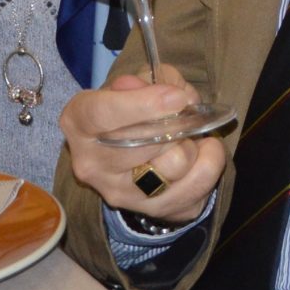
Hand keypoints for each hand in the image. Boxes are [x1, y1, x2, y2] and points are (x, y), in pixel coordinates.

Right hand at [58, 63, 226, 224]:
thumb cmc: (136, 112)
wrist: (140, 156)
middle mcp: (92, 162)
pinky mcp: (151, 209)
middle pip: (145, 141)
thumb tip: (171, 94)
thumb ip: (154, 80)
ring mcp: (119, 192)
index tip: (177, 97)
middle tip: (182, 114)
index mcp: (79, 121)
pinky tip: (203, 152)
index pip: (101, 114)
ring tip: (186, 138)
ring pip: (174, 164)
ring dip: (191, 145)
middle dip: (175, 123)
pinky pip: (195, 185)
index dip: (143, 104)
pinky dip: (209, 163)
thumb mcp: (139, 85)